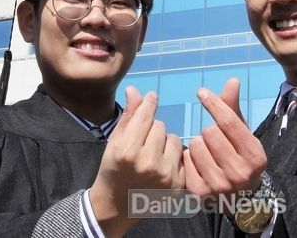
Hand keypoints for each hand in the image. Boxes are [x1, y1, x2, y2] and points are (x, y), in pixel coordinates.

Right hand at [90, 87, 184, 236]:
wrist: (117, 205)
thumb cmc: (113, 169)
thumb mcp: (115, 141)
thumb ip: (129, 116)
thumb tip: (135, 90)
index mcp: (127, 151)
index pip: (145, 116)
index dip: (149, 103)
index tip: (152, 97)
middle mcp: (148, 163)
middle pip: (160, 126)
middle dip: (152, 129)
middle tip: (143, 142)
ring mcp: (165, 176)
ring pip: (174, 139)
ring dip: (165, 142)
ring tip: (153, 155)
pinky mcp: (178, 185)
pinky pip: (183, 156)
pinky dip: (175, 158)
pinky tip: (162, 167)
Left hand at [183, 78, 266, 201]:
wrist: (239, 200)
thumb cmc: (239, 157)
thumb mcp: (243, 134)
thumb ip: (234, 108)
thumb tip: (232, 80)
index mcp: (255, 156)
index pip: (229, 122)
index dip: (214, 103)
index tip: (202, 92)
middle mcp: (240, 173)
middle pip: (210, 132)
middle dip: (209, 131)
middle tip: (215, 141)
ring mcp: (220, 186)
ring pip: (195, 144)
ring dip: (198, 144)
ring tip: (207, 153)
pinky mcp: (200, 193)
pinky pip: (185, 159)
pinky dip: (189, 158)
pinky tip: (198, 164)